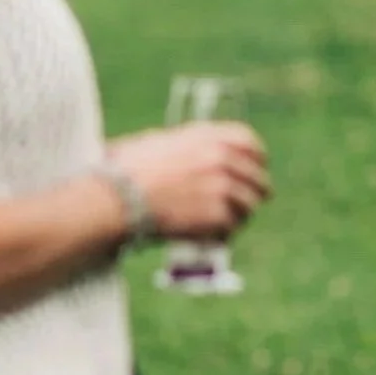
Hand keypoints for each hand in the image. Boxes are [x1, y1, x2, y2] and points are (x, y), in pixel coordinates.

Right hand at [106, 120, 269, 239]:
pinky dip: (225, 234)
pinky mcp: (218, 214)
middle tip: (249, 203)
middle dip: (255, 192)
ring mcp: (221, 186)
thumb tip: (187, 151)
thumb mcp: (155, 143)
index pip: (249, 143)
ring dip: (241, 216)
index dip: (256, 158)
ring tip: (228, 224)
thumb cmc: (126, 172)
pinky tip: (214, 237)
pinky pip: (232, 226)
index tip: (256, 168)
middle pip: (256, 177)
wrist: (118, 199)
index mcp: (207, 137)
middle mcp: (220, 158)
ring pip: (248, 205)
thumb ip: (181, 146)